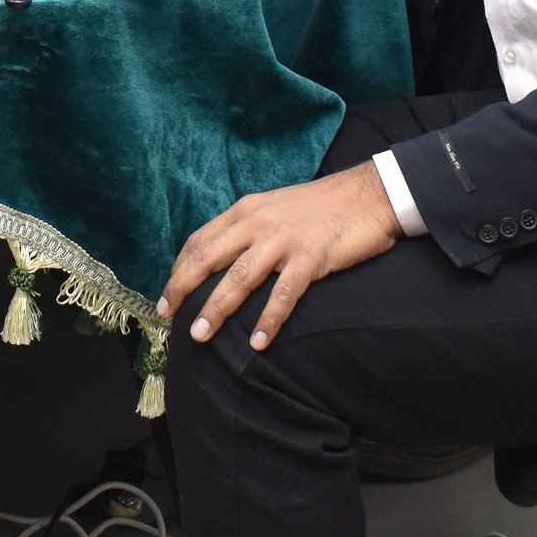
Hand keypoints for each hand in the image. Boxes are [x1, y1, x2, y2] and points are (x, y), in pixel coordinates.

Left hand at [157, 162, 400, 352]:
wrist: (368, 194)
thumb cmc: (320, 207)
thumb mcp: (274, 209)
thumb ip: (248, 230)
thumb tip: (221, 259)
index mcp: (245, 211)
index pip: (199, 241)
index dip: (179, 270)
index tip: (167, 296)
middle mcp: (257, 223)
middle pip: (208, 258)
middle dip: (184, 289)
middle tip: (169, 317)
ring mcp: (284, 240)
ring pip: (239, 278)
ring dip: (216, 309)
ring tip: (199, 336)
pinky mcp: (311, 257)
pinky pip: (283, 293)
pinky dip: (268, 319)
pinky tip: (257, 342)